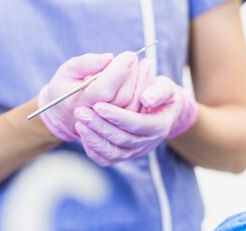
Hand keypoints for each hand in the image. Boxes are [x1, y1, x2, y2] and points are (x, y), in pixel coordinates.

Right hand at [38, 52, 137, 140]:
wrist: (64, 113)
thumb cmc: (66, 86)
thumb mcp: (69, 70)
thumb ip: (86, 63)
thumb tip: (109, 57)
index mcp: (80, 102)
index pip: (104, 89)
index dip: (119, 71)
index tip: (128, 55)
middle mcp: (96, 116)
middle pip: (122, 96)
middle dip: (132, 73)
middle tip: (134, 57)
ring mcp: (110, 123)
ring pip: (133, 104)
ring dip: (141, 81)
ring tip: (141, 64)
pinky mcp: (120, 124)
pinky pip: (137, 109)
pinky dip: (144, 90)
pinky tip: (143, 76)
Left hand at [74, 66, 197, 165]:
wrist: (161, 110)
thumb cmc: (160, 94)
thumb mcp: (166, 88)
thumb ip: (159, 91)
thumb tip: (147, 99)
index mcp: (159, 125)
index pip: (137, 124)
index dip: (117, 116)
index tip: (98, 105)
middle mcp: (148, 142)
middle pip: (122, 139)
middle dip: (99, 126)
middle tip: (81, 111)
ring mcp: (136, 151)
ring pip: (113, 152)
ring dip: (94, 138)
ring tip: (79, 122)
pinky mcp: (125, 155)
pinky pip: (107, 159)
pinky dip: (94, 150)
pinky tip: (83, 134)